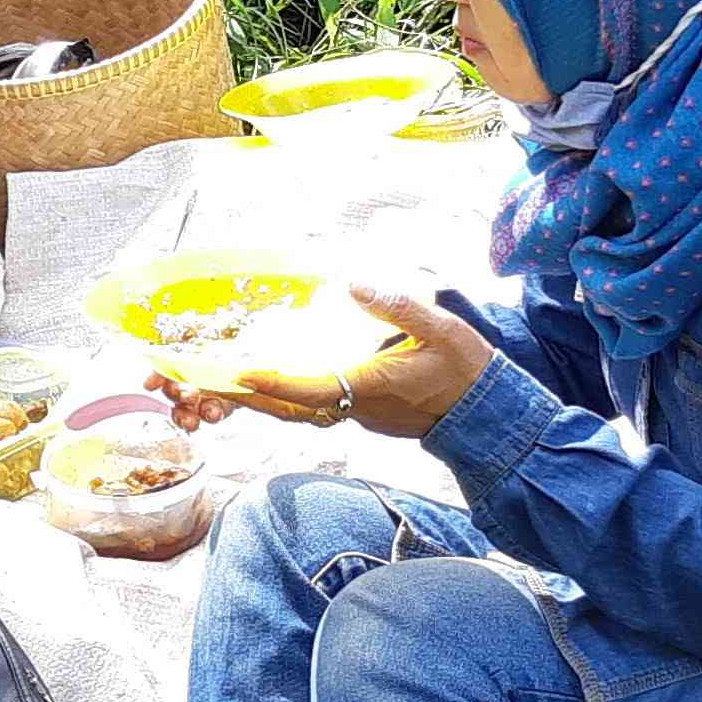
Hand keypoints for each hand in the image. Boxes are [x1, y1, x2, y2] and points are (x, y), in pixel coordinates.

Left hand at [231, 283, 494, 439]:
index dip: (274, 384)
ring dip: (267, 400)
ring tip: (232, 383)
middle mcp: (358, 408)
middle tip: (213, 385)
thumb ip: (397, 307)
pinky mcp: (367, 415)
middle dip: (252, 399)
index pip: (311, 391)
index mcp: (371, 387)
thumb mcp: (441, 329)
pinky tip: (276, 380)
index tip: (242, 374)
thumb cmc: (466, 370)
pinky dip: (291, 397)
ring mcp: (361, 416)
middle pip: (292, 409)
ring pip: (302, 412)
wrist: (488, 413)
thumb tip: (354, 285)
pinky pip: (319, 408)